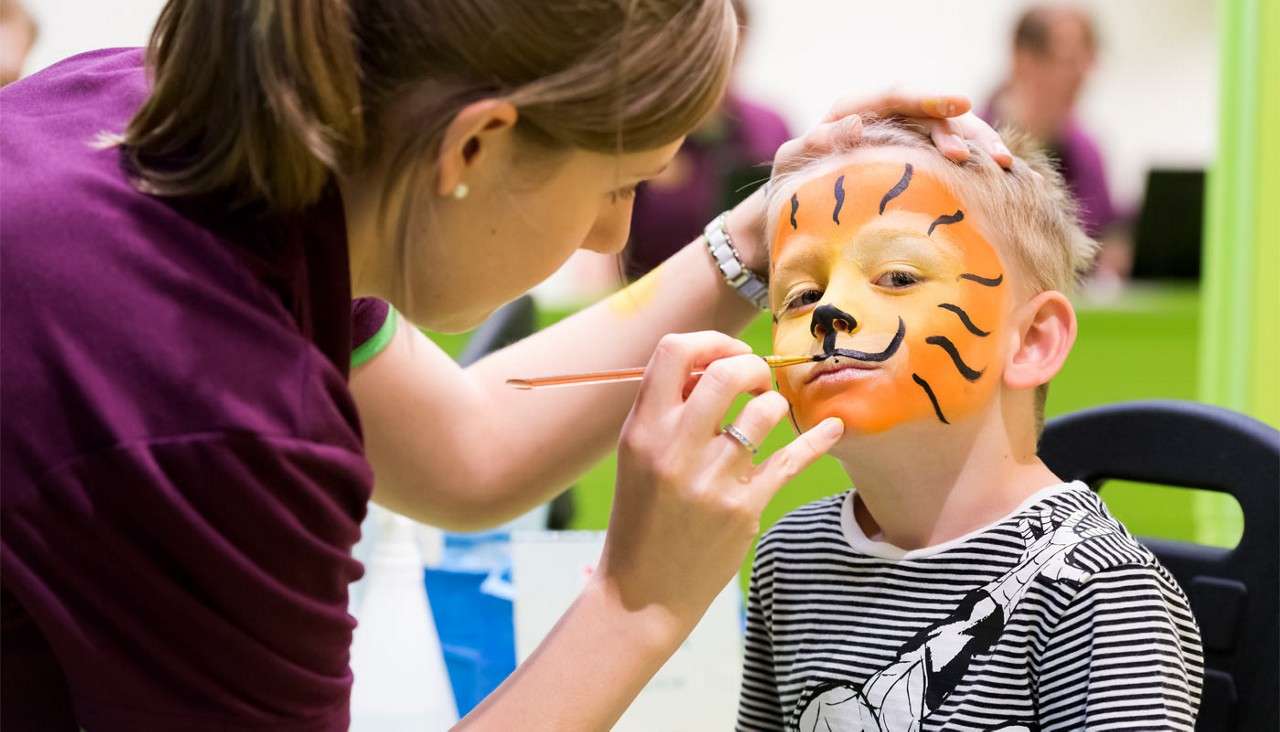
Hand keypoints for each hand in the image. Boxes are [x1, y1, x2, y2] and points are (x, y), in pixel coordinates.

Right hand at [596, 331, 843, 633]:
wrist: (643, 592)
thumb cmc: (641, 515)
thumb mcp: (635, 456)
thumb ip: (666, 409)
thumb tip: (713, 362)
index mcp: (642, 429)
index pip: (674, 351)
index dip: (709, 342)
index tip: (724, 356)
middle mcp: (676, 448)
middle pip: (727, 372)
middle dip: (751, 366)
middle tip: (755, 382)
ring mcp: (713, 479)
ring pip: (765, 411)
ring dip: (774, 404)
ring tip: (767, 416)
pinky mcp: (745, 508)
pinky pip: (793, 459)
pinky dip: (819, 439)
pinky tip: (833, 428)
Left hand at [725, 90, 1011, 270]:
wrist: (788, 220)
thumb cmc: (785, 190)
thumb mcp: (789, 166)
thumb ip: (810, 145)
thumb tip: (853, 124)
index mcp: (852, 110)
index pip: (895, 97)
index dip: (929, 99)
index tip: (960, 104)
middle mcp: (882, 121)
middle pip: (931, 115)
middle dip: (963, 131)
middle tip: (983, 157)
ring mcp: (902, 144)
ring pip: (949, 135)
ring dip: (979, 147)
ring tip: (1004, 167)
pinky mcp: (915, 169)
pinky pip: (951, 161)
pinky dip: (975, 170)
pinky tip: (1000, 182)